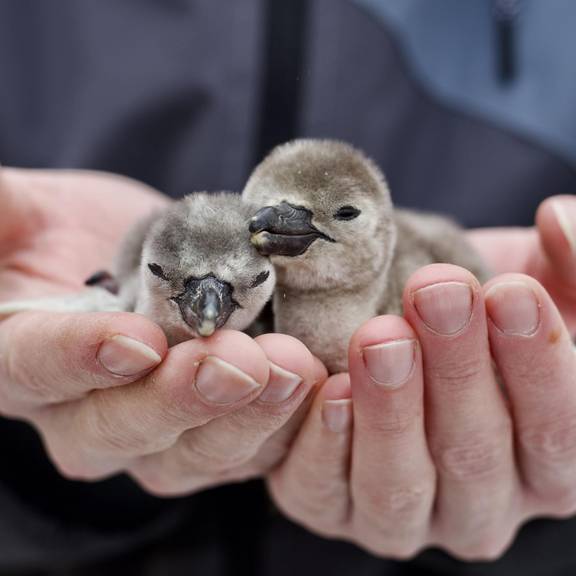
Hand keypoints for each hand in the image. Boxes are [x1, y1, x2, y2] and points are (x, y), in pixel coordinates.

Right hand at [0, 168, 320, 494]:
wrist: (140, 259)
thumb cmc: (71, 238)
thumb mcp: (24, 214)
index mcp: (27, 359)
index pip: (37, 369)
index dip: (79, 360)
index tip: (134, 340)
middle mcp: (88, 415)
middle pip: (124, 428)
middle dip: (181, 399)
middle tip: (238, 362)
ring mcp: (159, 434)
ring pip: (197, 453)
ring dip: (248, 417)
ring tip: (293, 370)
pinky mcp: (220, 431)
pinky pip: (255, 448)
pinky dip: (293, 425)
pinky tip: (327, 390)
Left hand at [268, 196, 575, 559]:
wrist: (387, 329)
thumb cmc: (469, 318)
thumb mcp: (529, 287)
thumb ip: (567, 269)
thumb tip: (561, 220)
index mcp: (542, 462)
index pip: (559, 431)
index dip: (539, 363)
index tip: (511, 292)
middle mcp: (479, 505)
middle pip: (476, 454)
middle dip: (457, 369)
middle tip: (435, 293)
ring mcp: (404, 518)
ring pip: (400, 484)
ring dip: (391, 409)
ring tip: (379, 338)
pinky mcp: (332, 508)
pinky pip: (325, 489)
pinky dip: (324, 441)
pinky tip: (328, 389)